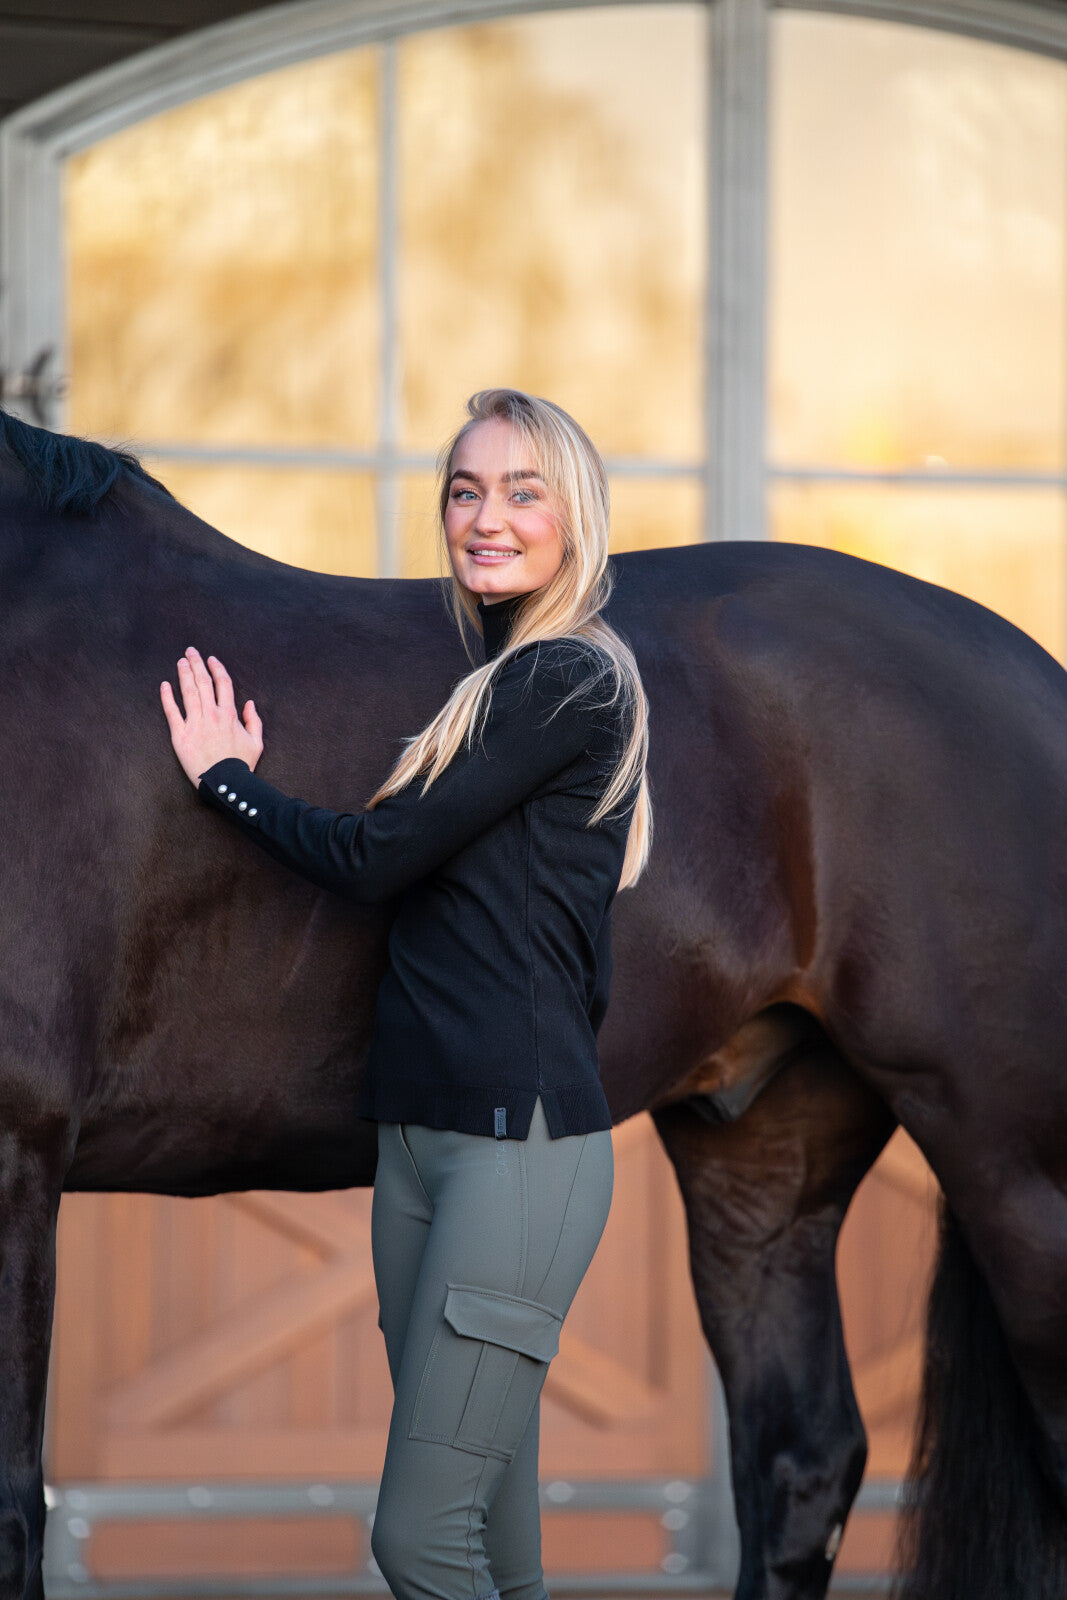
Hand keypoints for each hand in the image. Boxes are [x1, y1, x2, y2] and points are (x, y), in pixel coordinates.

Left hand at [161, 647, 263, 788]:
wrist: (225, 783)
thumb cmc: (241, 765)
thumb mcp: (257, 742)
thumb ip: (254, 721)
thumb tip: (249, 703)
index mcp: (229, 714)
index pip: (222, 683)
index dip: (216, 668)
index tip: (211, 659)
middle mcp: (211, 714)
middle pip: (203, 682)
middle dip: (196, 663)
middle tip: (191, 651)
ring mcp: (195, 723)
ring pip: (188, 692)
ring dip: (184, 674)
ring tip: (180, 662)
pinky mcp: (180, 735)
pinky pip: (172, 711)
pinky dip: (167, 697)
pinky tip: (165, 685)